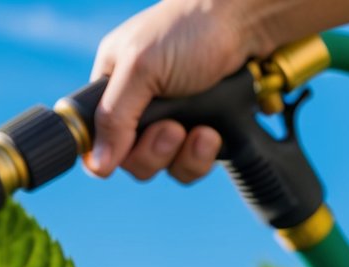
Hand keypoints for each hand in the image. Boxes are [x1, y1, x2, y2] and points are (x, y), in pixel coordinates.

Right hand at [86, 0, 264, 183]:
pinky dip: (202, 156)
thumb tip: (97, 165)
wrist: (252, 18)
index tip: (128, 148)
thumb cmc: (191, 27)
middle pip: (130, 160)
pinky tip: (213, 133)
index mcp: (113, 86)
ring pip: (163, 167)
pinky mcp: (203, 130)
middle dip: (153, 152)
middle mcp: (140, 107)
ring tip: (200, 130)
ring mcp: (174, 120)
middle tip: (172, 129)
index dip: (109, 153)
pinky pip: (190, 165)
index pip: (96, 139)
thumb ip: (113, 117)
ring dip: (180, 156)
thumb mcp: (139, 68)